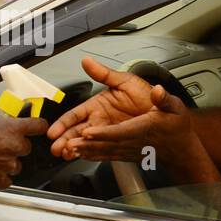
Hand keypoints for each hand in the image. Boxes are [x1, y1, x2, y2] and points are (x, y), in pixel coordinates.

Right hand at [0, 96, 47, 187]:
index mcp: (13, 128)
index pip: (39, 126)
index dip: (38, 126)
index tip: (36, 127)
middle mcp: (14, 146)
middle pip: (27, 147)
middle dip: (17, 146)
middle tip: (2, 144)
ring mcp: (7, 163)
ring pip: (17, 165)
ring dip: (9, 162)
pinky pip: (7, 180)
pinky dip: (1, 177)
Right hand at [47, 57, 161, 157]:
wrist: (167, 114)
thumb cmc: (146, 96)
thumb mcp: (125, 80)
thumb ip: (105, 73)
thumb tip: (87, 61)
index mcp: (98, 105)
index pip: (75, 115)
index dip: (63, 123)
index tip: (53, 131)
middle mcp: (100, 120)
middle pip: (76, 132)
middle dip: (65, 140)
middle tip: (56, 148)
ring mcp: (107, 133)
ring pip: (86, 143)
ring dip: (75, 149)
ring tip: (66, 155)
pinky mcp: (116, 144)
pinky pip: (100, 151)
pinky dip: (89, 155)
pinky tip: (80, 159)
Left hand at [60, 84, 195, 164]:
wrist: (181, 148)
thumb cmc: (176, 126)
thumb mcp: (174, 106)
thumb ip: (163, 98)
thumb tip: (157, 91)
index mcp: (144, 128)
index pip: (120, 131)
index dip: (104, 133)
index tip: (89, 133)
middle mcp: (133, 142)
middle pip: (106, 143)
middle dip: (87, 145)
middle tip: (67, 144)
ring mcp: (128, 150)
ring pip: (104, 151)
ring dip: (85, 151)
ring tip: (67, 150)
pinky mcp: (125, 154)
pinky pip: (106, 156)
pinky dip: (92, 156)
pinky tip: (79, 155)